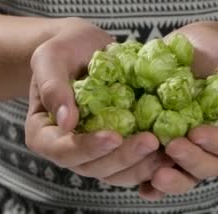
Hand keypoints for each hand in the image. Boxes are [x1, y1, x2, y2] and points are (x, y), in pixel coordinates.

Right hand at [24, 17, 172, 195]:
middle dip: (123, 157)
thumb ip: (52, 86)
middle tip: (151, 140)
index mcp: (44, 133)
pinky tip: (173, 149)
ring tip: (168, 149)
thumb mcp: (50, 57)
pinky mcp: (117, 147)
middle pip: (92, 167)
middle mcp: (68, 149)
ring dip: (142, 165)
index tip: (114, 136)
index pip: (61, 150)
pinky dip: (152, 160)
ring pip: (116, 172)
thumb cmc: (63, 47)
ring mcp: (94, 151)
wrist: (86, 45)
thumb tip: (67, 122)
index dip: (87, 147)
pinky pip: (133, 163)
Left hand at [149, 21, 217, 194]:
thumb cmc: (217, 49)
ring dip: (174, 180)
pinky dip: (154, 187)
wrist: (188, 46)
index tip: (196, 131)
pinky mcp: (165, 147)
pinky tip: (144, 188)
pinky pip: (163, 173)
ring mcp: (191, 148)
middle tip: (172, 146)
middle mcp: (216, 143)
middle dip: (193, 160)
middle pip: (211, 165)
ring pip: (188, 175)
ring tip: (156, 175)